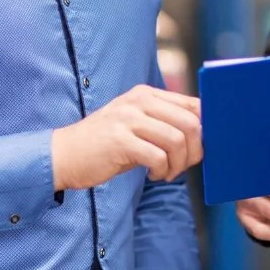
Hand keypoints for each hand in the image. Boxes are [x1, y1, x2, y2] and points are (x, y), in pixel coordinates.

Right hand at [50, 86, 201, 190]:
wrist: (63, 155)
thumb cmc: (105, 144)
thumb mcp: (136, 125)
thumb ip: (164, 123)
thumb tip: (202, 136)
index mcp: (146, 94)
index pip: (192, 104)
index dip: (205, 128)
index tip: (199, 148)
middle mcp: (138, 101)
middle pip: (190, 122)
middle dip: (195, 150)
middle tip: (184, 165)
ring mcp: (128, 119)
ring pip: (177, 140)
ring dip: (179, 164)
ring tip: (167, 172)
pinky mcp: (119, 140)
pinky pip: (158, 156)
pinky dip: (162, 170)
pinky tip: (154, 174)